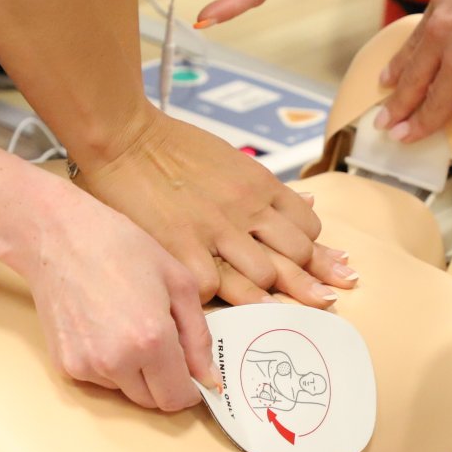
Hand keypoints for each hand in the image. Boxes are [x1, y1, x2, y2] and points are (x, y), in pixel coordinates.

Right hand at [19, 193, 219, 410]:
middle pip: (152, 401)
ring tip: (127, 325)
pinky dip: (109, 365)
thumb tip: (209, 378)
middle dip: (164, 380)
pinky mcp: (65, 365)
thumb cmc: (120, 248)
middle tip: (160, 340)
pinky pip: (100, 380)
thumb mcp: (178, 282)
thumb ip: (199, 337)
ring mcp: (86, 366)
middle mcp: (116, 362)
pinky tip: (104, 327)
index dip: (189, 389)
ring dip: (136, 372)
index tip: (190, 372)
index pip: (177, 398)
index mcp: (151, 340)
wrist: (58, 237)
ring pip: (126, 391)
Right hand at [75, 109, 356, 306]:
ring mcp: (216, 229)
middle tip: (326, 303)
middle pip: (296, 256)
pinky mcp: (182, 247)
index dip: (316, 252)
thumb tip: (309, 202)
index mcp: (259, 185)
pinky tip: (221, 306)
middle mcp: (246, 208)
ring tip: (277, 312)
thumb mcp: (232, 161)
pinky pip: (214, 287)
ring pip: (265, 275)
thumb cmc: (173, 149)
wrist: (124, 139)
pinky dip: (217, 298)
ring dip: (267, 294)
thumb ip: (268, 190)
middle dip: (310, 282)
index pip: (307, 227)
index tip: (327, 271)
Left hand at [377, 0, 451, 143]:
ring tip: (404, 137)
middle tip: (383, 121)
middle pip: (413, 77)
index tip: (385, 81)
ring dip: (418, 124)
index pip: (414, 43)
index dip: (398, 65)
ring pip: (433, 103)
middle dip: (395, 103)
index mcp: (441, 4)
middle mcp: (442, 34)